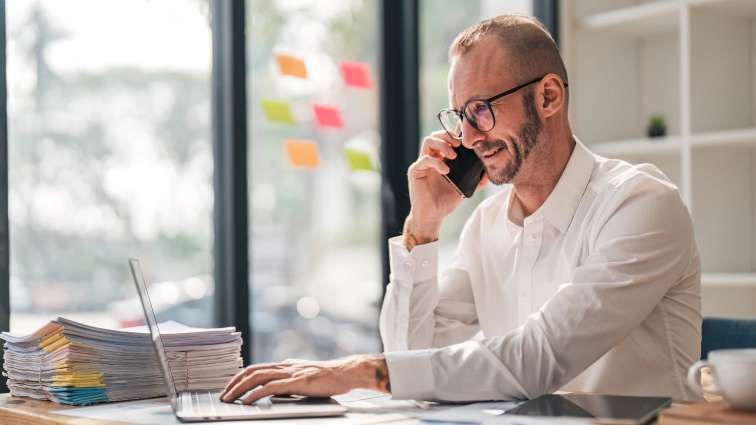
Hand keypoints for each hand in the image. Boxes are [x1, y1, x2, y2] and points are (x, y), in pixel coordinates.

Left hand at [219, 354, 389, 403]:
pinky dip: (255, 394)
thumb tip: (276, 392)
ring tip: (229, 399)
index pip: (257, 368)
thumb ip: (290, 382)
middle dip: (234, 383)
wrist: (346, 373)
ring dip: (240, 388)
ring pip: (257, 377)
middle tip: (223, 395)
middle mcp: (285, 366)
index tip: (230, 388)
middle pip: (252, 371)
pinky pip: (270, 387)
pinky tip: (247, 401)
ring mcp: (290, 373)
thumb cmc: (329, 378)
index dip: (240, 377)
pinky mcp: (296, 382)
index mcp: (286, 365)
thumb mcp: (305, 378)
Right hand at [405, 130, 487, 243]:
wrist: (433, 215)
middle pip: (436, 135)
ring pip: (428, 141)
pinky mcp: (415, 171)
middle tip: (460, 144)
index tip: (467, 137)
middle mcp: (431, 158)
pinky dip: (436, 162)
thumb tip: (488, 173)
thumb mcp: (464, 188)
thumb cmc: (445, 201)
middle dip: (448, 135)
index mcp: (441, 158)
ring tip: (453, 155)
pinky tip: (446, 170)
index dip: (455, 133)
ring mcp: (422, 163)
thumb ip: (475, 180)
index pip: (446, 139)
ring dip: (442, 144)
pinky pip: (424, 159)